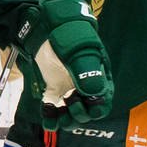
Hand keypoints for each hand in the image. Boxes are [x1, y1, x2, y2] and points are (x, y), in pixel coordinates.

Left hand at [16, 0, 111, 126]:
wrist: (42, 27)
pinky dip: (51, 116)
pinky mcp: (54, 89)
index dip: (99, 107)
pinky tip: (46, 112)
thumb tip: (94, 93)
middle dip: (80, 114)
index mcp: (98, 74)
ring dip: (66, 119)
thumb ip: (87, 70)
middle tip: (70, 103)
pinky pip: (55, 109)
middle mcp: (85, 84)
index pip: (105, 99)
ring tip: (56, 113)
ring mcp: (69, 87)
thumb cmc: (64, 34)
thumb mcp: (78, 50)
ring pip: (72, 114)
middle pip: (89, 111)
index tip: (89, 105)